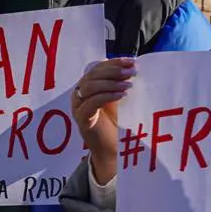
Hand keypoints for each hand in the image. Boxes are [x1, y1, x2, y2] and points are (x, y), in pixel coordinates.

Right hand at [73, 57, 135, 185]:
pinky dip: (106, 96)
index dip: (113, 62)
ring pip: (90, 86)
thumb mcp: (119, 99)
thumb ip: (120, 84)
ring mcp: (78, 107)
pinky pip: (91, 103)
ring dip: (110, 83)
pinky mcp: (82, 119)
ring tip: (128, 85)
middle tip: (131, 73)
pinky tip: (121, 95)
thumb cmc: (117, 124)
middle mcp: (79, 95)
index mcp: (88, 87)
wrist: (113, 150)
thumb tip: (133, 67)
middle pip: (92, 75)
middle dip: (113, 71)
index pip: (97, 68)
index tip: (131, 61)